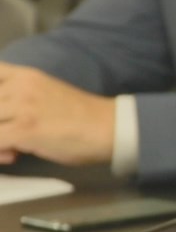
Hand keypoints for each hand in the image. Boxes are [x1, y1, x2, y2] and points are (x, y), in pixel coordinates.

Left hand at [0, 65, 114, 165]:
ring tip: (8, 147)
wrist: (109, 127)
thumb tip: (1, 118)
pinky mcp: (24, 129)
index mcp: (26, 76)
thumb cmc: (82, 116)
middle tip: (4, 134)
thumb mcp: (46, 92)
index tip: (2, 113)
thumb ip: (19, 97)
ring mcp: (21, 107)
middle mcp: (20, 87)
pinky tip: (13, 155)